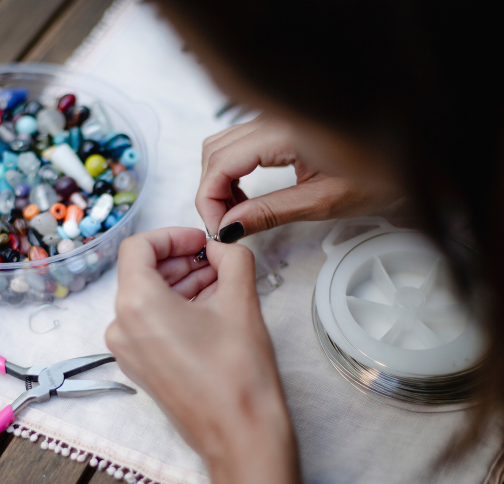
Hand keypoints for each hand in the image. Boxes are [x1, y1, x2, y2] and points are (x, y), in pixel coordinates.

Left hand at [106, 227, 319, 483]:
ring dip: (180, 284)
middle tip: (217, 260)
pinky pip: (148, 323)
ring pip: (146, 298)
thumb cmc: (238, 372)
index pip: (139, 247)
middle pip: (141, 273)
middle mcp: (120, 326)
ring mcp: (126, 350)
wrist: (239, 435)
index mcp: (136, 303)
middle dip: (180, 260)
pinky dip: (174, 309)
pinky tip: (209, 309)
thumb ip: (232, 258)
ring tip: (220, 283)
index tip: (201, 241)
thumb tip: (222, 246)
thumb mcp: (241, 300)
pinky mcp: (139, 368)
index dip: (172, 236)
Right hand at [196, 115, 398, 242]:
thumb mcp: (323, 200)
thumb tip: (229, 227)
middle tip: (226, 226)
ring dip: (218, 180)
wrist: (411, 149)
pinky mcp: (280, 123)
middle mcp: (274, 116)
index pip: (220, 163)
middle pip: (214, 151)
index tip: (218, 230)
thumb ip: (269, 212)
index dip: (209, 200)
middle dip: (210, 191)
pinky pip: (239, 143)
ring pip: (222, 145)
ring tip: (236, 213)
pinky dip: (232, 170)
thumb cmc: (383, 171)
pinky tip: (245, 194)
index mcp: (284, 131)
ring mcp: (275, 116)